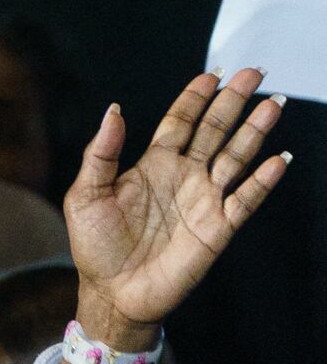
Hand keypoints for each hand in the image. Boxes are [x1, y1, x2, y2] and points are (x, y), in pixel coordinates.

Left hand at [63, 71, 288, 345]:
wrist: (112, 292)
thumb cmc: (95, 245)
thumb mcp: (85, 195)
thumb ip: (101, 153)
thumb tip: (115, 109)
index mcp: (153, 164)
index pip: (181, 122)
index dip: (195, 98)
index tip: (212, 74)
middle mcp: (184, 176)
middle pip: (215, 130)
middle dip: (234, 101)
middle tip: (253, 72)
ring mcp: (204, 200)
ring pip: (236, 157)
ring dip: (255, 131)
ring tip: (273, 104)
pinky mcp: (218, 227)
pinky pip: (246, 199)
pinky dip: (263, 180)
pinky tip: (277, 159)